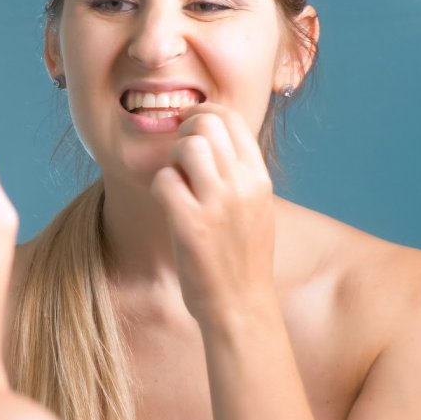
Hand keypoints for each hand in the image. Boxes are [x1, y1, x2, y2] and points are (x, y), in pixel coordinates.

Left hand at [150, 104, 276, 325]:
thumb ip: (238, 174)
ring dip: (173, 159)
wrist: (240, 306)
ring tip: (178, 183)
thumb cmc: (241, 257)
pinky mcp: (191, 224)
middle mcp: (243, 185)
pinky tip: (169, 205)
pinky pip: (165, 179)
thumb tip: (210, 138)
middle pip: (207, 123)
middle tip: (179, 156)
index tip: (189, 127)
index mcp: (259, 178)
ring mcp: (218, 204)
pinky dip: (160, 187)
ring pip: (187, 145)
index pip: (232, 118)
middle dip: (185, 131)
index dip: (203, 113)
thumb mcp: (255, 208)